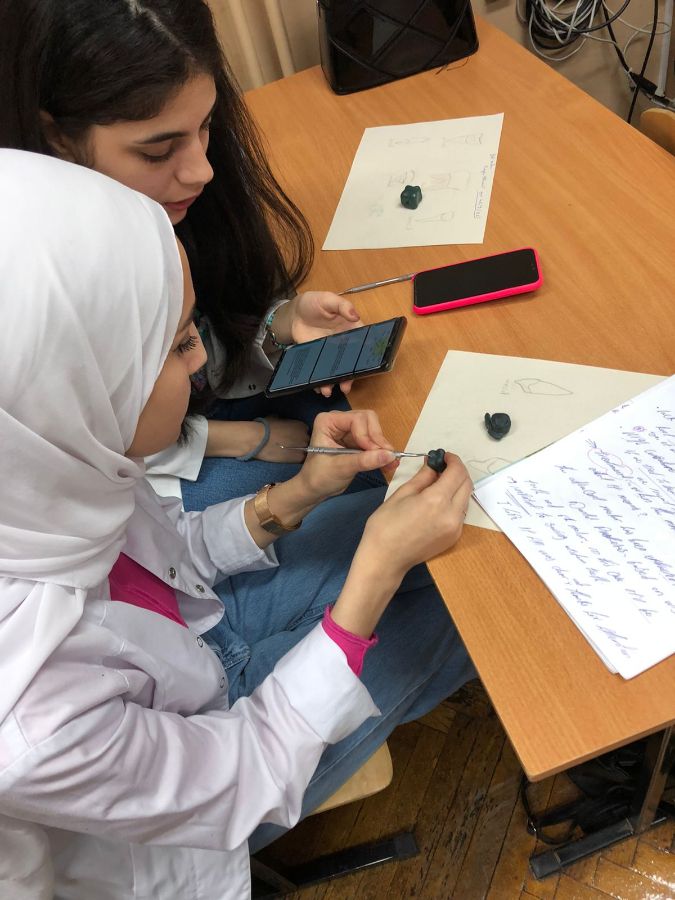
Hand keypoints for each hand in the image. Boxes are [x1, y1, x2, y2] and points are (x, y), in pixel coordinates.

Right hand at [204, 418, 307, 461]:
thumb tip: (280, 420)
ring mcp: (304, 446)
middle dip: (300, 444)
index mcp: (301, 425)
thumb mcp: (275, 418)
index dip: (298, 436)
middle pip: (307, 442)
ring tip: (288, 454)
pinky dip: (296, 460)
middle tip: (290, 447)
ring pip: (306, 452)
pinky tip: (288, 459)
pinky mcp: (299, 457)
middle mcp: (305, 435)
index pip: (305, 432)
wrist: (259, 439)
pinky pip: (302, 460)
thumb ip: (283, 420)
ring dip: (299, 452)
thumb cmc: (265, 427)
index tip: (291, 439)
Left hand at [274, 292, 363, 396]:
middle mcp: (343, 344)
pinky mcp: (317, 358)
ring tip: (328, 391)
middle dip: (349, 376)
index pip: (363, 343)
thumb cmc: (314, 303)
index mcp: (351, 329)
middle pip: (351, 362)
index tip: (367, 366)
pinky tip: (316, 387)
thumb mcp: (328, 299)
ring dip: (333, 382)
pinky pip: (320, 371)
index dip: (366, 355)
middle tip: (346, 386)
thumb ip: (342, 306)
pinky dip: (318, 381)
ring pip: (336, 370)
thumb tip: (355, 316)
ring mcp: (330, 354)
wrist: (294, 314)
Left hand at [295, 409, 397, 503]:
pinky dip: (382, 453)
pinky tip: (388, 465)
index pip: (357, 419)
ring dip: (383, 447)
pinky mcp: (357, 442)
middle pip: (369, 420)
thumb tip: (389, 455)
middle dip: (378, 439)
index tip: (375, 453)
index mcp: (329, 421)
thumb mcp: (341, 468)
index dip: (369, 435)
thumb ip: (364, 460)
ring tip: (390, 464)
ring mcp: (349, 431)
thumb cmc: (319, 477)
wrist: (314, 490)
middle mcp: (340, 421)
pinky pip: (375, 443)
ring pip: (374, 431)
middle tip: (387, 457)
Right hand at [329, 454, 471, 637]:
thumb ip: (423, 478)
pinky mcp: (454, 537)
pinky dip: (454, 501)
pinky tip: (438, 501)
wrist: (385, 559)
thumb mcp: (402, 494)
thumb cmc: (385, 525)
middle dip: (457, 471)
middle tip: (442, 467)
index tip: (443, 456)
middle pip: (467, 484)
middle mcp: (452, 514)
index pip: (457, 472)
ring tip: (439, 483)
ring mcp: (455, 528)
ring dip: (457, 486)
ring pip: (465, 498)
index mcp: (436, 500)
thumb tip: (433, 465)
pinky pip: (460, 513)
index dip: (453, 460)